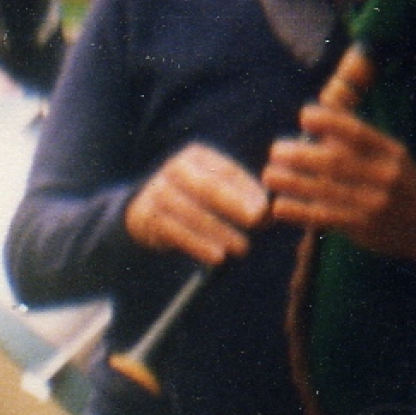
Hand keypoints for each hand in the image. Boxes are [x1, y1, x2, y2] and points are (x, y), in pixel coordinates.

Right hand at [124, 144, 268, 264]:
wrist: (146, 212)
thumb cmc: (194, 201)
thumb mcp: (216, 193)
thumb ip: (243, 200)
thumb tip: (268, 214)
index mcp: (196, 157)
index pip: (225, 172)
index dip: (247, 191)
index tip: (265, 210)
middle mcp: (174, 169)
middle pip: (208, 187)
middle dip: (234, 204)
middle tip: (256, 220)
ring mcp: (157, 192)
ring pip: (192, 212)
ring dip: (220, 231)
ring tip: (243, 248)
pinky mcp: (146, 216)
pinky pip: (176, 232)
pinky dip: (199, 246)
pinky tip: (218, 257)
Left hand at [263, 104, 415, 264]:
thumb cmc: (398, 182)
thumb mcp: (389, 155)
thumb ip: (356, 139)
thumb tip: (319, 109)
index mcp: (391, 152)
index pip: (359, 132)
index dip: (330, 122)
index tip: (304, 115)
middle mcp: (384, 175)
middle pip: (336, 163)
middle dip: (301, 156)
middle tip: (275, 150)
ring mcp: (374, 203)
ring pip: (326, 190)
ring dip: (292, 182)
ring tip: (269, 175)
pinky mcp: (363, 227)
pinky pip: (325, 217)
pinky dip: (299, 211)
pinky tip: (278, 205)